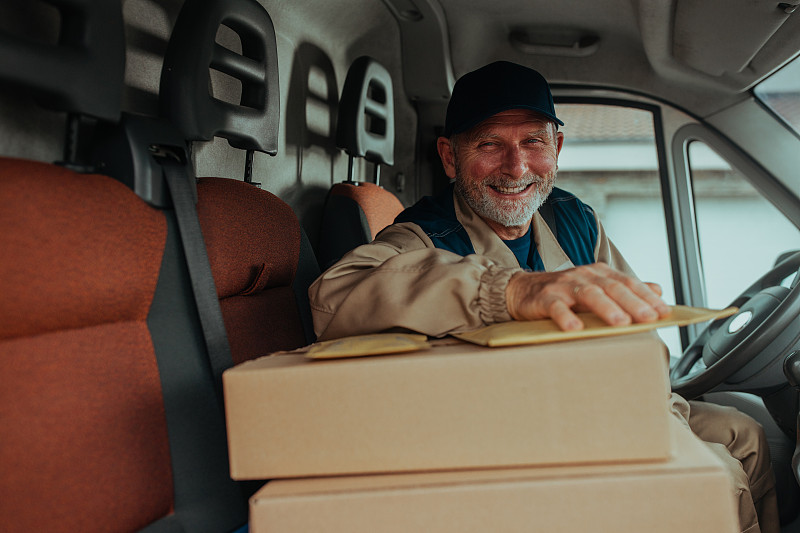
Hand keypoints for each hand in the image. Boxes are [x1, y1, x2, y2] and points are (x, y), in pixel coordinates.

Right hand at [505, 262, 669, 330]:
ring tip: (620, 323)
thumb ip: (625, 290)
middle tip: (648, 317)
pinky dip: (566, 317)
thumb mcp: (596, 289)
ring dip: (606, 308)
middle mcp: (584, 276)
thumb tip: (658, 289)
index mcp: (600, 274)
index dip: (646, 297)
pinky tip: (576, 329)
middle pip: (612, 287)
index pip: (628, 283)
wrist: (522, 290)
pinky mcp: (544, 298)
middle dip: (633, 302)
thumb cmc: (563, 294)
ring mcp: (564, 286)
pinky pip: (556, 307)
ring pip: (588, 294)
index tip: (664, 312)